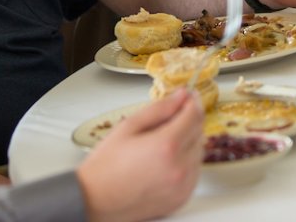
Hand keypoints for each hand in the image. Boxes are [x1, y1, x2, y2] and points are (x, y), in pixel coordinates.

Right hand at [77, 88, 202, 221]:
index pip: (194, 116)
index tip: (189, 95)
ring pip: (199, 152)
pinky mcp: (182, 198)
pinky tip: (165, 159)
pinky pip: (194, 172)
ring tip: (162, 141)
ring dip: (188, 141)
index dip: (193, 102)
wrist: (96, 200)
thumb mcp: (129, 126)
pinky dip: (186, 161)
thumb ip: (159, 108)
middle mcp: (179, 168)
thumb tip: (180, 96)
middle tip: (171, 116)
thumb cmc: (107, 164)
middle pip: (199, 133)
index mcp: (166, 146)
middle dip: (189, 120)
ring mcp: (183, 186)